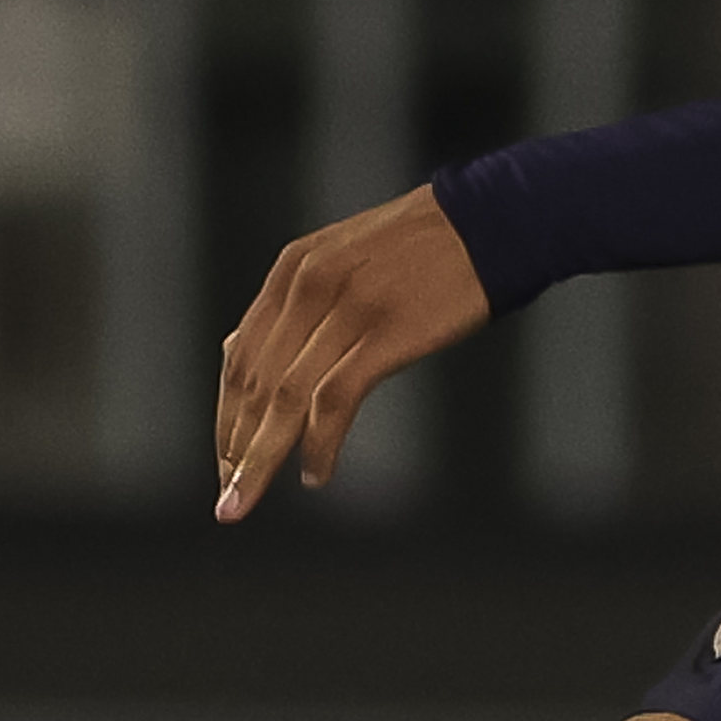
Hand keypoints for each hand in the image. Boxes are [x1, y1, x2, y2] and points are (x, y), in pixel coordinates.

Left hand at [212, 184, 490, 517]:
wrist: (492, 221)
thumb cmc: (429, 247)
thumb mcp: (346, 258)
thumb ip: (304, 302)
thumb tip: (260, 351)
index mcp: (293, 270)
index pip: (241, 357)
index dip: (227, 415)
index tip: (227, 460)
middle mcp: (308, 287)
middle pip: (255, 383)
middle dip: (237, 447)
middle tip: (229, 499)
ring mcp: (346, 309)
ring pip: (286, 398)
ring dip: (262, 456)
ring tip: (249, 498)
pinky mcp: (385, 332)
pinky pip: (336, 398)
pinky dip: (320, 442)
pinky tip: (317, 473)